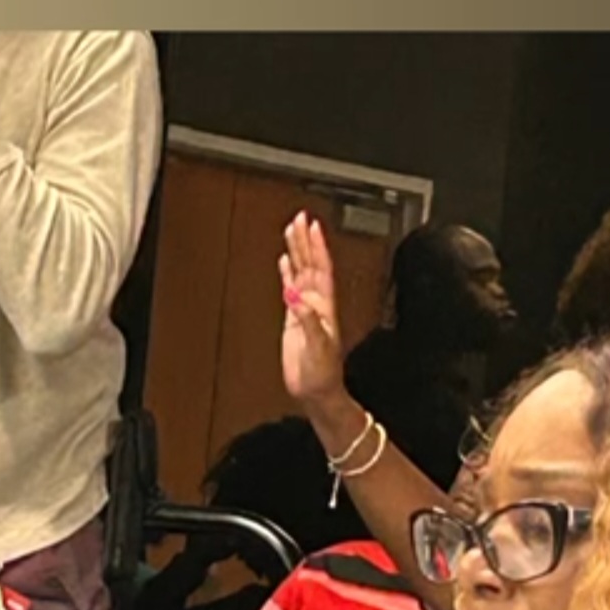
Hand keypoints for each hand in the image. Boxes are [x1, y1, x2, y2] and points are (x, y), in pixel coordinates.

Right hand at [280, 213, 344, 406]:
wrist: (317, 392)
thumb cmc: (323, 374)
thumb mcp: (318, 347)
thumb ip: (308, 321)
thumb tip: (296, 297)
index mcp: (325, 307)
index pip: (322, 269)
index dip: (318, 247)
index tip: (313, 226)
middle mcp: (316, 304)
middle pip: (311, 264)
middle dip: (305, 240)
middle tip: (300, 218)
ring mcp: (305, 309)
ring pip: (300, 272)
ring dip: (296, 252)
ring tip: (291, 231)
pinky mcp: (293, 320)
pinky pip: (289, 289)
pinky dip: (287, 273)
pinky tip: (284, 262)